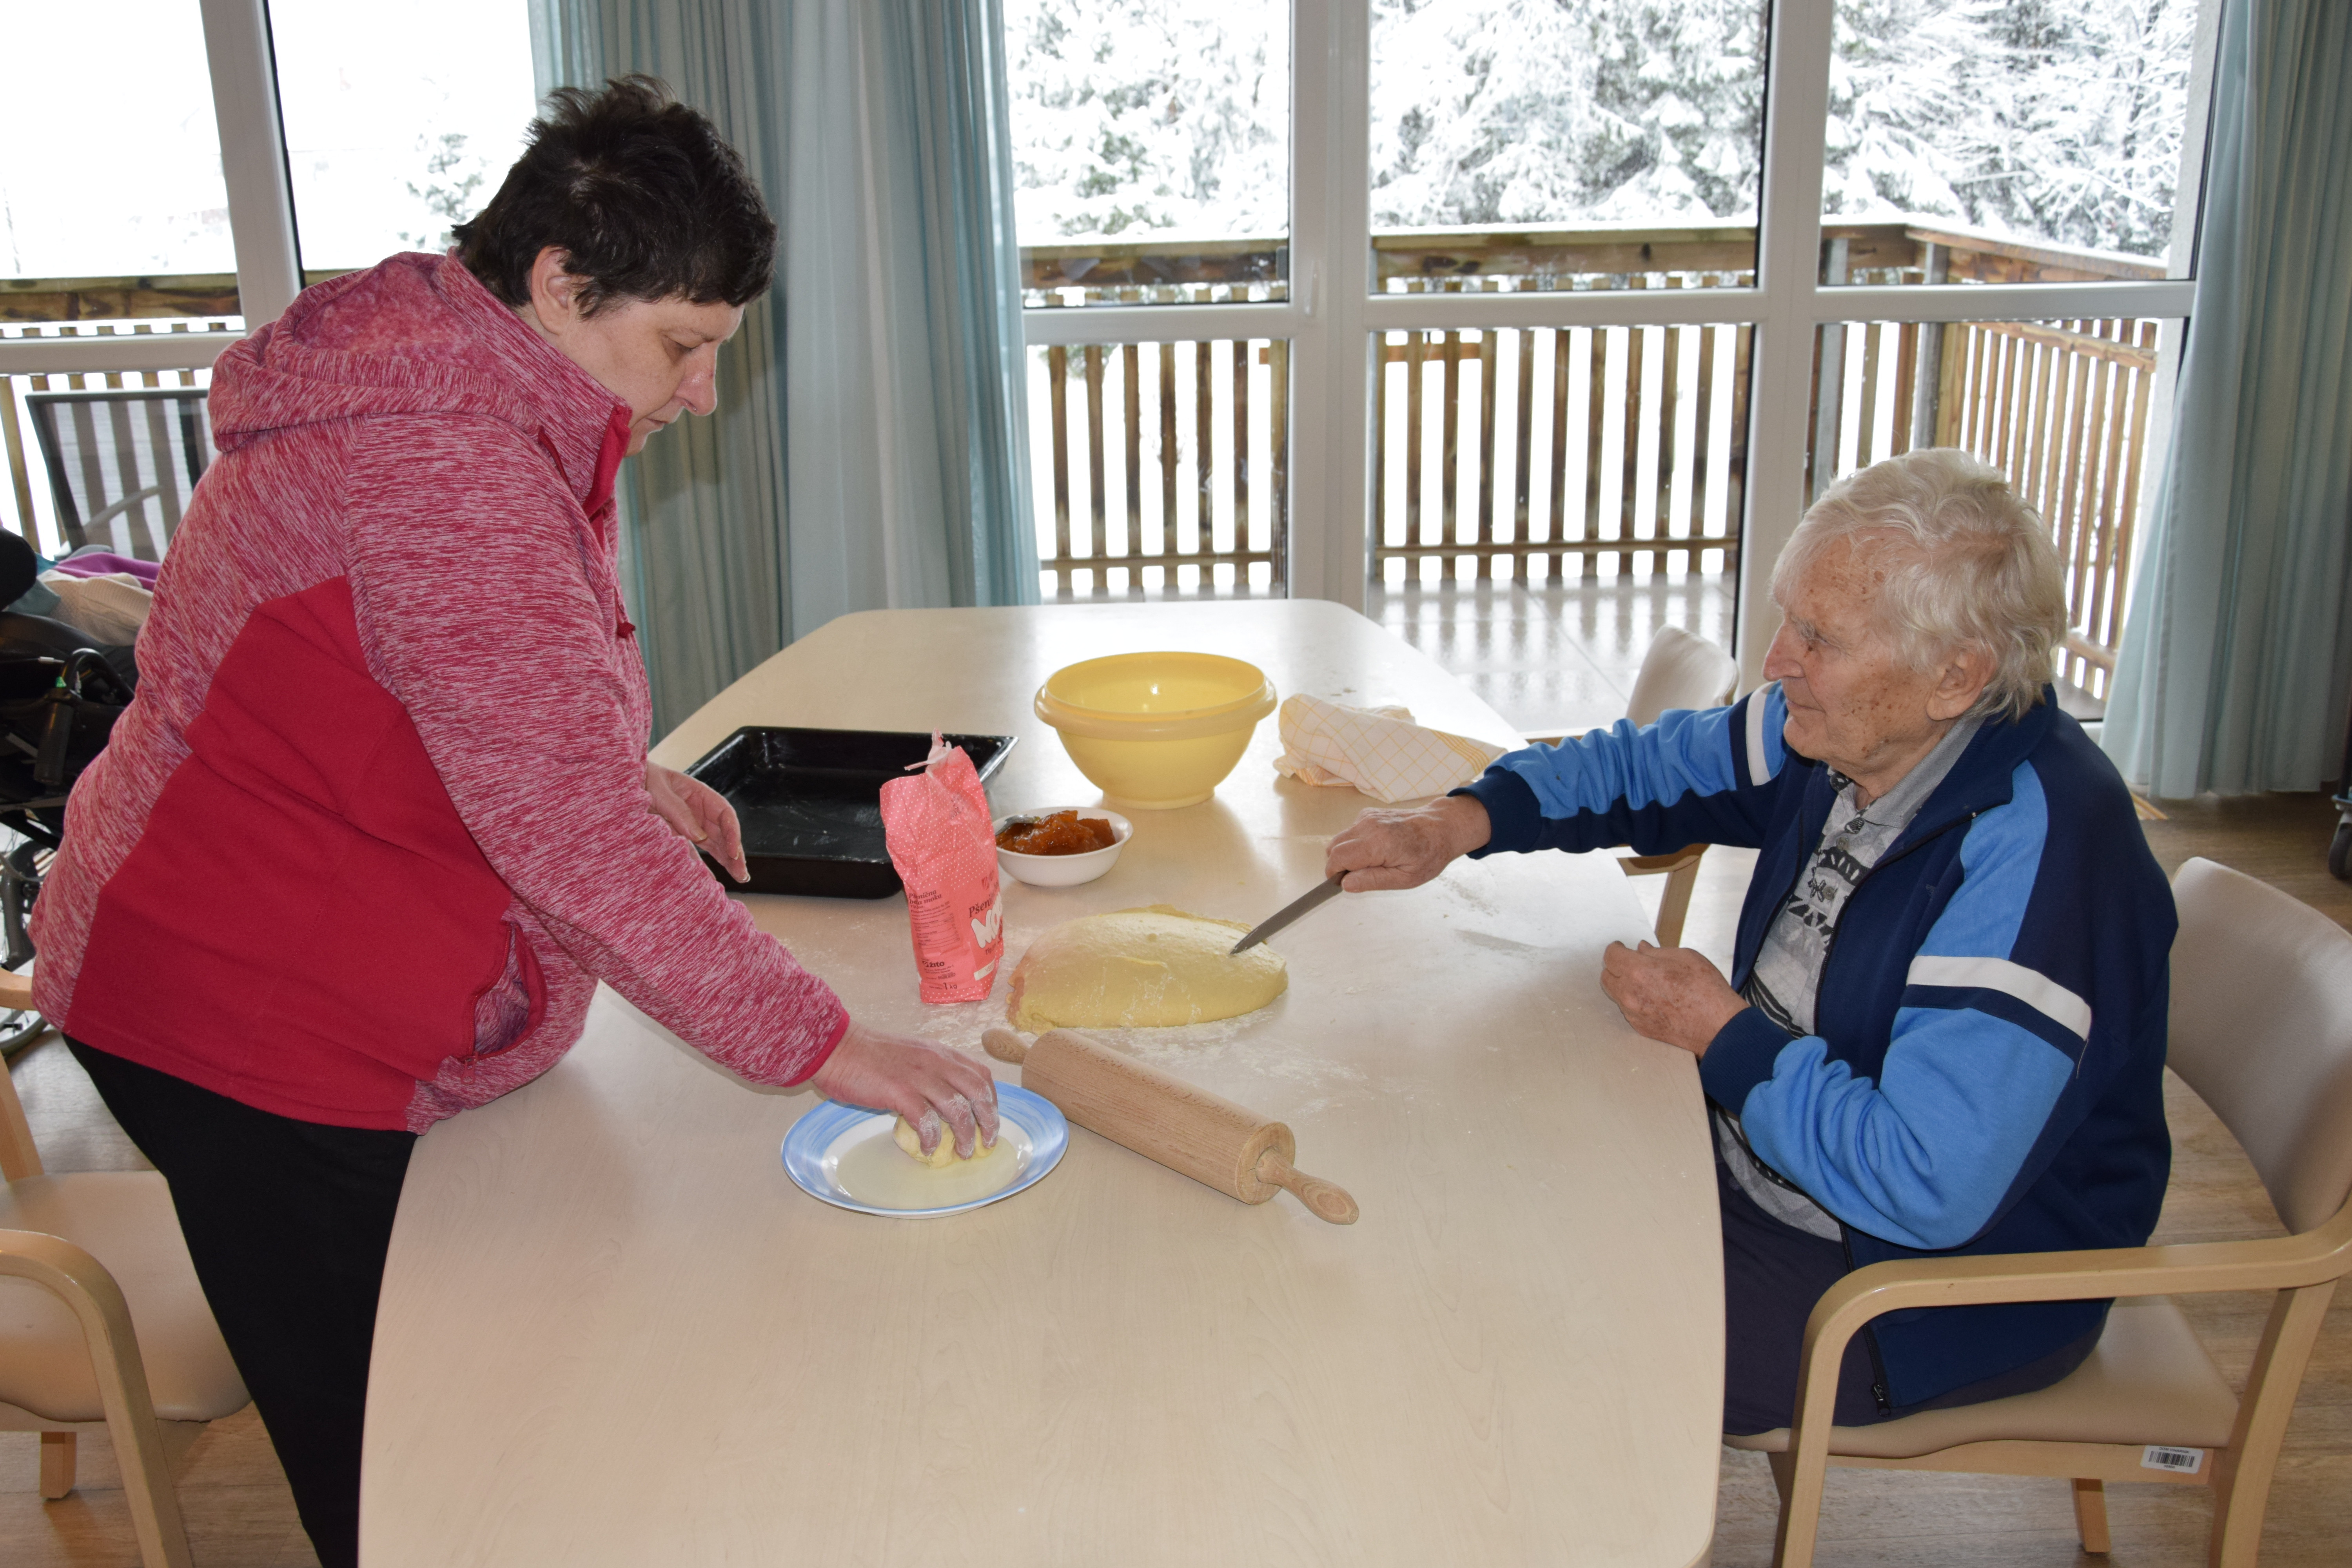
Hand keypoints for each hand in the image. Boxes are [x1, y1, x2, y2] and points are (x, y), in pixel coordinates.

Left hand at [645, 761, 747, 882]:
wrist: (621, 786)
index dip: (732, 833)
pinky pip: (693, 852)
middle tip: (742, 873)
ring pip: (714, 844)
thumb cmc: (643, 779)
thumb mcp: (659, 791)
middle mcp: (699, 810)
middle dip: (735, 852)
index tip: (733, 852)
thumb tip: (698, 836)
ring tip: (739, 877)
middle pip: (723, 833)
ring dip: (726, 860)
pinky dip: (701, 865)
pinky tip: (709, 879)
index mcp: (699, 794)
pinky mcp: (678, 836)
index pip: (724, 814)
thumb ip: (678, 811)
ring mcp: (690, 824)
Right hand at [809, 1021, 1000, 1157]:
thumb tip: (945, 1103)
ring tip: (963, 1152)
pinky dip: (932, 1139)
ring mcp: (919, 1076)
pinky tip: (928, 1149)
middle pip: (978, 1092)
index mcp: (941, 1053)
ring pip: (958, 1109)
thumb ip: (931, 1073)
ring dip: (965, 1135)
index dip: (992, 1099)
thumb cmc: (869, 1055)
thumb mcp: (912, 1056)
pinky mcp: (899, 1091)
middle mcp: (936, 1062)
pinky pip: (926, 1120)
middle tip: (988, 1142)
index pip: (981, 1075)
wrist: (837, 1047)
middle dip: (989, 1120)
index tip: (991, 1119)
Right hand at [1324, 795, 1491, 891]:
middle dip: (1339, 865)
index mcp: (1378, 843)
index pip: (1338, 858)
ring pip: (1339, 839)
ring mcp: (1367, 817)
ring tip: (1372, 863)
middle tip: (1361, 876)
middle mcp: (1368, 825)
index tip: (1345, 884)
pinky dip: (1355, 844)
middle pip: (1333, 848)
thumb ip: (1373, 880)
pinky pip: (1350, 832)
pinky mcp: (1367, 813)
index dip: (1334, 874)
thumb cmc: (1428, 855)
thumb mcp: (1405, 878)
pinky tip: (1376, 849)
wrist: (1441, 827)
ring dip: (1347, 855)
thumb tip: (1345, 884)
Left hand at [1598, 941, 1747, 1056]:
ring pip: (1615, 994)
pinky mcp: (1640, 1028)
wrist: (1718, 1026)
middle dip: (1615, 966)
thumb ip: (1657, 952)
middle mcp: (1630, 993)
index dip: (1615, 948)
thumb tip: (1642, 949)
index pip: (1611, 955)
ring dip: (1623, 984)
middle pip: (1606, 976)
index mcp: (1639, 971)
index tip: (1620, 947)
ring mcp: (1634, 1013)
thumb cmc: (1706, 990)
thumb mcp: (1685, 957)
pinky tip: (1651, 998)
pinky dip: (1633, 1001)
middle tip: (1630, 962)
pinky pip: (1627, 1010)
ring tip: (1643, 981)